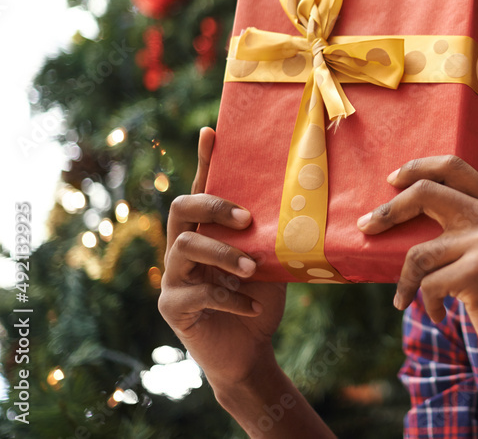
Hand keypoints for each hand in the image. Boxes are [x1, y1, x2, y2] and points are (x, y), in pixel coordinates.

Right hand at [158, 127, 286, 388]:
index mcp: (207, 231)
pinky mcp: (173, 307)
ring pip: (184, 248)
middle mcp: (182, 248)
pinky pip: (196, 294)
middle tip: (247, 219)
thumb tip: (301, 199)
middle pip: (181, 208)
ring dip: (223, 255)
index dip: (206, 161)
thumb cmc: (260, 297)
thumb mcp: (271, 259)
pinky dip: (230, 299)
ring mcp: (173, 277)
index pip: (203, 189)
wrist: (250, 349)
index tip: (212, 131)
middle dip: (213, 207)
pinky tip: (252, 307)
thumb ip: (269, 234)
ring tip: (253, 268)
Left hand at [357, 155, 477, 370]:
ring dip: (407, 280)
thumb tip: (405, 209)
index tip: (392, 180)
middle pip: (426, 192)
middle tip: (367, 226)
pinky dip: (425, 303)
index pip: (453, 165)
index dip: (417, 167)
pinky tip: (438, 314)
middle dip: (389, 211)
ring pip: (419, 252)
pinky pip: (427, 283)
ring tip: (407, 298)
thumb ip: (467, 221)